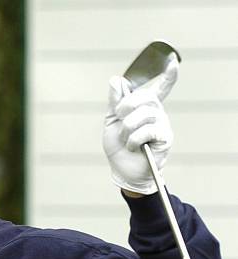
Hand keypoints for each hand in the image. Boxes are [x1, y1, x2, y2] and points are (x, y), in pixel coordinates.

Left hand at [103, 54, 178, 194]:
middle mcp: (157, 112)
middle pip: (144, 97)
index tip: (172, 62)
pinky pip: (148, 130)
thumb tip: (116, 80)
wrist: (123, 171)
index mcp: (145, 107)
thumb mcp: (112, 122)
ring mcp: (163, 124)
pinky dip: (134, 140)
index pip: (160, 87)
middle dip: (126, 107)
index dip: (168, 75)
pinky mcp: (165, 137)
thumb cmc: (119, 148)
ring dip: (127, 128)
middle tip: (120, 120)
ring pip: (144, 114)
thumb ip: (115, 102)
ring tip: (126, 140)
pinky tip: (134, 147)